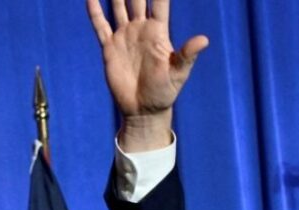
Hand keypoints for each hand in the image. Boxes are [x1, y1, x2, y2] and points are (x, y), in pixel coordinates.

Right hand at [86, 0, 208, 149]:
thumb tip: (204, 39)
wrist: (144, 110)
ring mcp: (124, 37)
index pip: (159, 4)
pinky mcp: (109, 47)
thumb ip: (187, 54)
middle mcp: (141, 30)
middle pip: (136, 0)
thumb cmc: (165, 92)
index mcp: (158, 33)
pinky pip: (100, 25)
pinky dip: (95, 11)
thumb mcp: (178, 73)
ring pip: (118, 7)